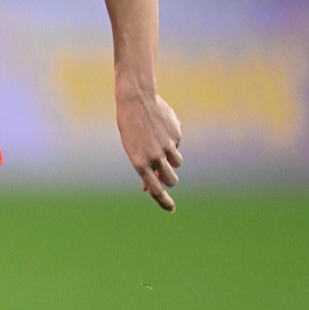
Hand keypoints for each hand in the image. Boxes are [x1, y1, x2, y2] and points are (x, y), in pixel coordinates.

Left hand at [117, 85, 182, 211]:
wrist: (135, 100)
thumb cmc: (130, 128)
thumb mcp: (133, 150)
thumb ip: (143, 168)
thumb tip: (148, 188)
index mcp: (139, 163)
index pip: (155, 189)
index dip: (164, 201)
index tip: (171, 209)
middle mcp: (154, 157)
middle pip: (171, 180)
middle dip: (170, 179)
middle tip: (166, 175)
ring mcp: (167, 146)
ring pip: (177, 163)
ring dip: (172, 160)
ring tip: (160, 145)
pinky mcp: (176, 135)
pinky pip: (177, 144)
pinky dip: (171, 140)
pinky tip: (160, 127)